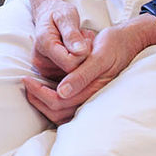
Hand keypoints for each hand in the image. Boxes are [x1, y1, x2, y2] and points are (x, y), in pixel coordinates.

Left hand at [22, 17, 154, 123]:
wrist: (129, 41)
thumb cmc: (113, 45)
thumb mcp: (98, 56)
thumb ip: (81, 76)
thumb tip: (61, 93)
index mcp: (94, 91)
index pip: (58, 102)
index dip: (39, 93)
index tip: (28, 79)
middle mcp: (93, 99)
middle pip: (58, 112)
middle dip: (38, 99)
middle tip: (27, 83)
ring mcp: (92, 99)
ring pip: (62, 113)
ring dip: (44, 103)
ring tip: (33, 88)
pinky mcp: (90, 95)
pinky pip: (68, 107)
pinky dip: (53, 101)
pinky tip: (46, 88)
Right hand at [31, 0, 90, 77]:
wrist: (46, 16)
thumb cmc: (57, 13)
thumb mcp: (66, 16)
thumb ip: (72, 34)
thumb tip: (80, 51)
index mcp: (44, 45)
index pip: (70, 63)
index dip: (83, 54)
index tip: (85, 38)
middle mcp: (40, 61)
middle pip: (71, 71)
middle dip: (83, 56)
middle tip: (84, 38)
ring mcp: (43, 68)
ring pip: (72, 74)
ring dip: (80, 59)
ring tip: (79, 43)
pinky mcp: (48, 72)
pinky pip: (69, 74)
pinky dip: (76, 63)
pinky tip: (75, 50)